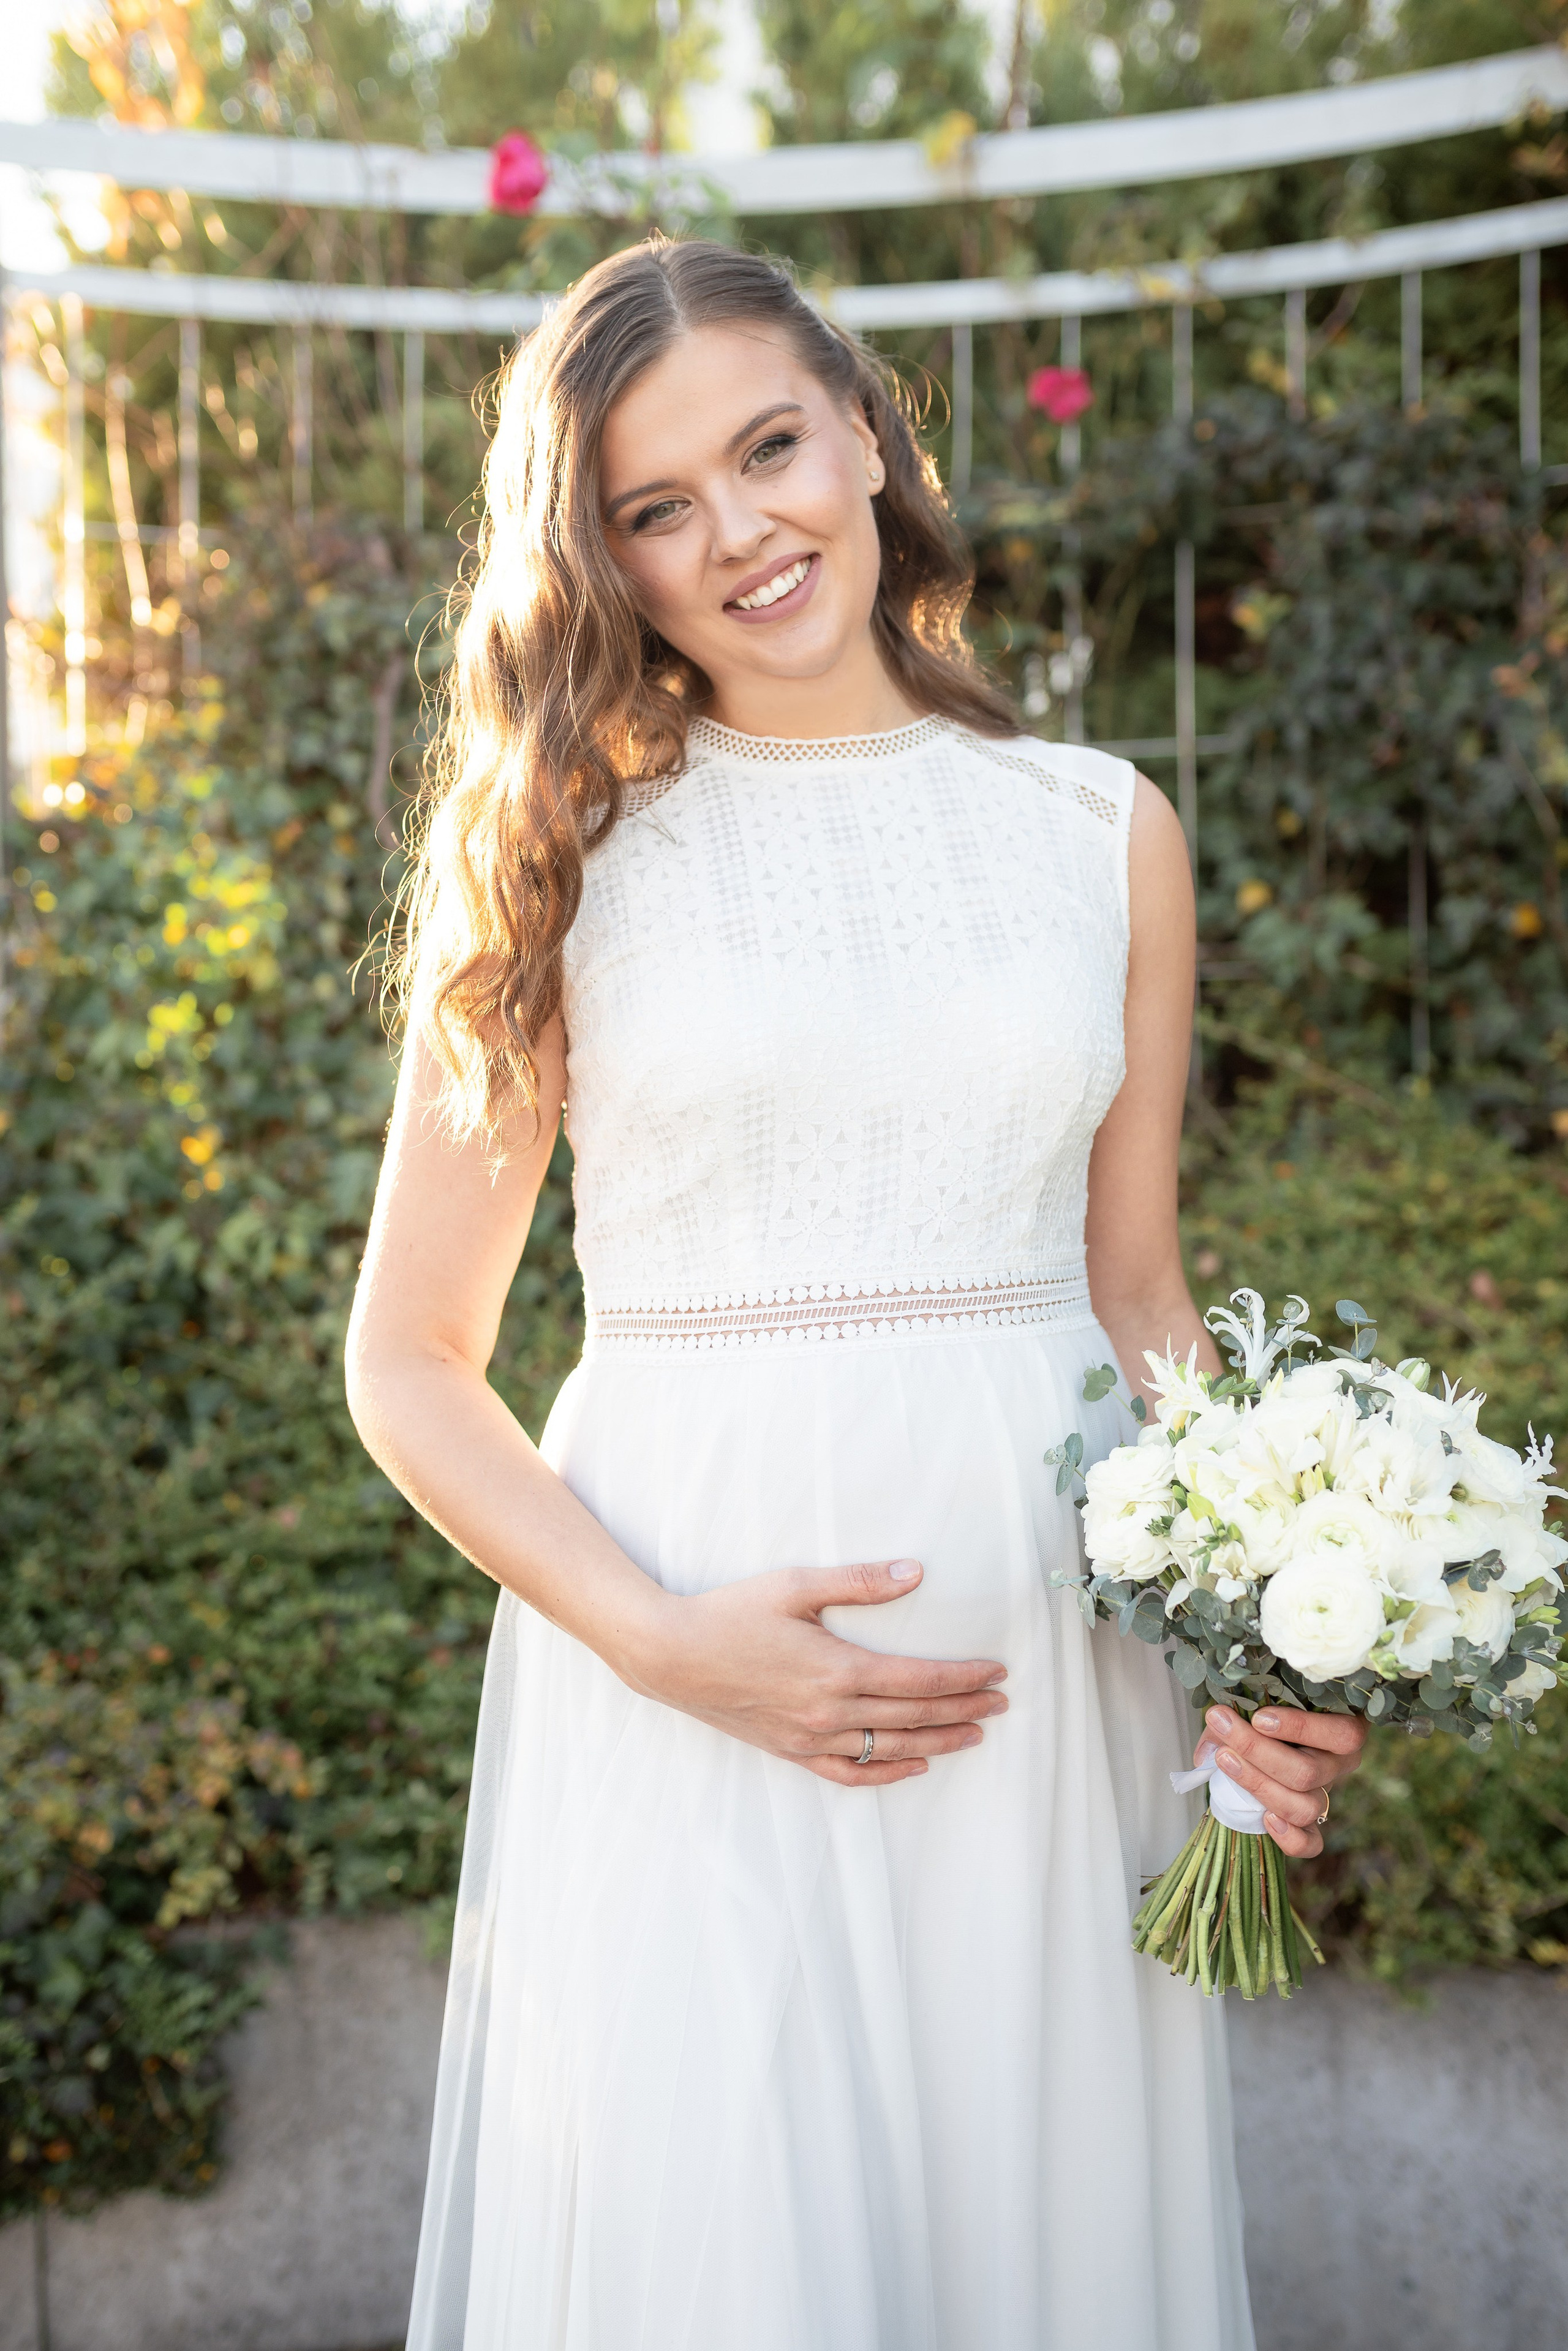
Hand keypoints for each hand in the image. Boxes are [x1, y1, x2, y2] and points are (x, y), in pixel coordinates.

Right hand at [629, 1558, 1007, 1786]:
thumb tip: (915, 1573)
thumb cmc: (730, 1613)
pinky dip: (886, 1772)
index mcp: (838, 1669)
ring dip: (939, 1743)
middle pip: (915, 1716)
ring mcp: (810, 1738)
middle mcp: (830, 1712)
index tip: (997, 1672)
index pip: (920, 1679)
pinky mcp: (790, 1750)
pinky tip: (912, 1764)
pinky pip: (849, 1773)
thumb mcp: (795, 1586)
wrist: (671, 1656)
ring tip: (974, 1734)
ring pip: (890, 1748)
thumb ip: (859, 1581)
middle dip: (964, 1709)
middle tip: (1001, 1702)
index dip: (964, 1677)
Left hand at [1196, 1703, 1367, 1857]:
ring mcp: (1325, 1798)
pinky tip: (1264, 1818)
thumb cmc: (1265, 1715)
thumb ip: (1234, 1719)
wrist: (1267, 1743)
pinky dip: (1289, 1836)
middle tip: (1223, 1727)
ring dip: (1259, 1785)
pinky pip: (1310, 1844)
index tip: (1258, 1718)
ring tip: (1223, 1761)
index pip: (1343, 1734)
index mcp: (1341, 1733)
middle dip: (1258, 1751)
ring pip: (1305, 1807)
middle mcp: (1338, 1766)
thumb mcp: (1256, 1706)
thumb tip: (1207, 1751)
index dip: (1301, 1727)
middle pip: (1308, 1772)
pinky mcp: (1311, 1826)